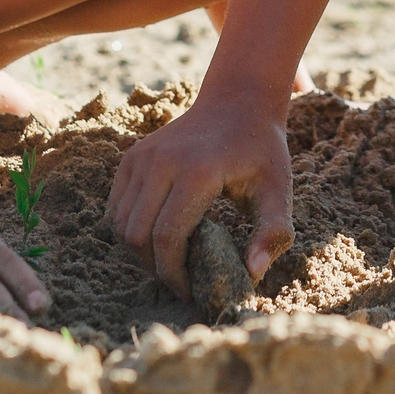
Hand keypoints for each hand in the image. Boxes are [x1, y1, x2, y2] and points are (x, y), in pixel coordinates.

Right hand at [106, 95, 293, 297]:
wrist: (237, 102)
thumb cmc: (261, 151)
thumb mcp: (278, 189)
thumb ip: (273, 232)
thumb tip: (252, 273)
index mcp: (197, 171)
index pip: (167, 238)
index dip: (173, 274)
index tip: (190, 291)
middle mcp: (161, 162)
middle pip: (137, 235)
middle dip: (155, 268)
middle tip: (179, 281)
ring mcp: (141, 157)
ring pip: (119, 224)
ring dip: (139, 252)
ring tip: (169, 260)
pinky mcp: (131, 157)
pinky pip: (116, 207)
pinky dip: (129, 230)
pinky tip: (157, 236)